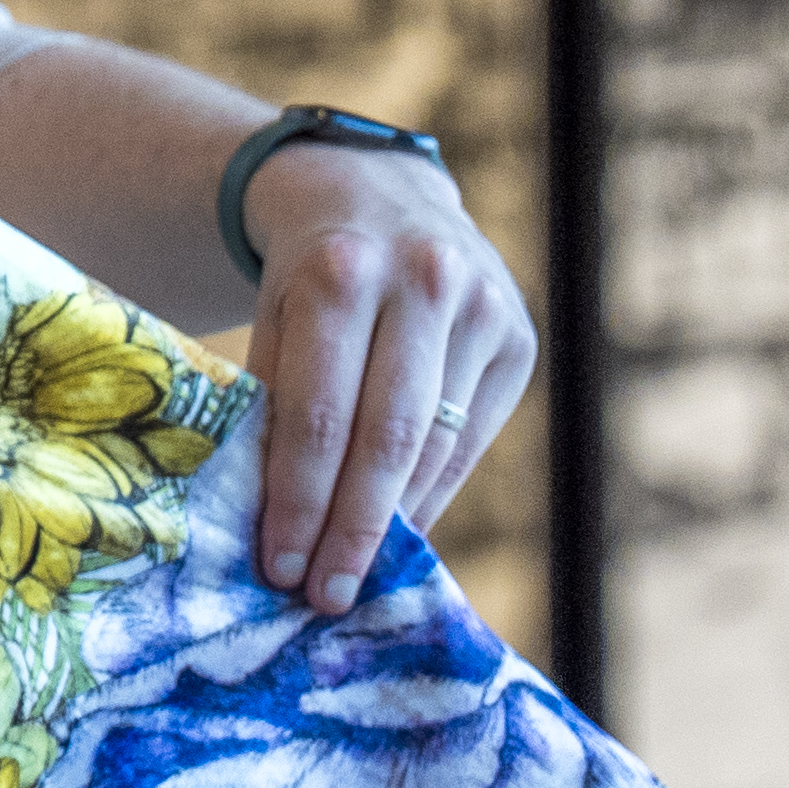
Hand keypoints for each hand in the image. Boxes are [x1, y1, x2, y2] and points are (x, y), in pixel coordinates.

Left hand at [242, 139, 532, 614]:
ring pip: (436, 444)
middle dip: (350, 529)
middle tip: (320, 595)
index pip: (319, 416)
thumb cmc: (303, 273)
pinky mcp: (517, 337)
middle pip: (386, 439)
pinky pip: (470, 437)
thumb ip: (272, 400)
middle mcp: (421, 284)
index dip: (298, 500)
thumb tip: (273, 521)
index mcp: (340, 273)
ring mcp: (481, 308)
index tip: (276, 566)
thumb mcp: (270, 314)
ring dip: (394, 521)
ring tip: (354, 576)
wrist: (377, 192)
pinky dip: (431, 490)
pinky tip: (400, 531)